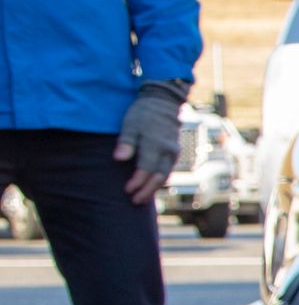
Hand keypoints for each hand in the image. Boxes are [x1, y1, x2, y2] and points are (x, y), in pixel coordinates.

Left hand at [113, 80, 187, 205]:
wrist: (163, 103)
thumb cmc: (142, 114)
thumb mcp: (130, 125)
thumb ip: (125, 143)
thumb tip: (118, 159)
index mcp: (155, 144)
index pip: (146, 169)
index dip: (137, 182)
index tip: (126, 190)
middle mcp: (168, 151)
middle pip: (159, 177)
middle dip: (147, 191)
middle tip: (135, 201)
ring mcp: (174, 153)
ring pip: (165, 176)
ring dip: (153, 188)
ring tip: (142, 198)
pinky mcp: (174, 153)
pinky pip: (167, 170)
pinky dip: (158, 180)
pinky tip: (150, 185)